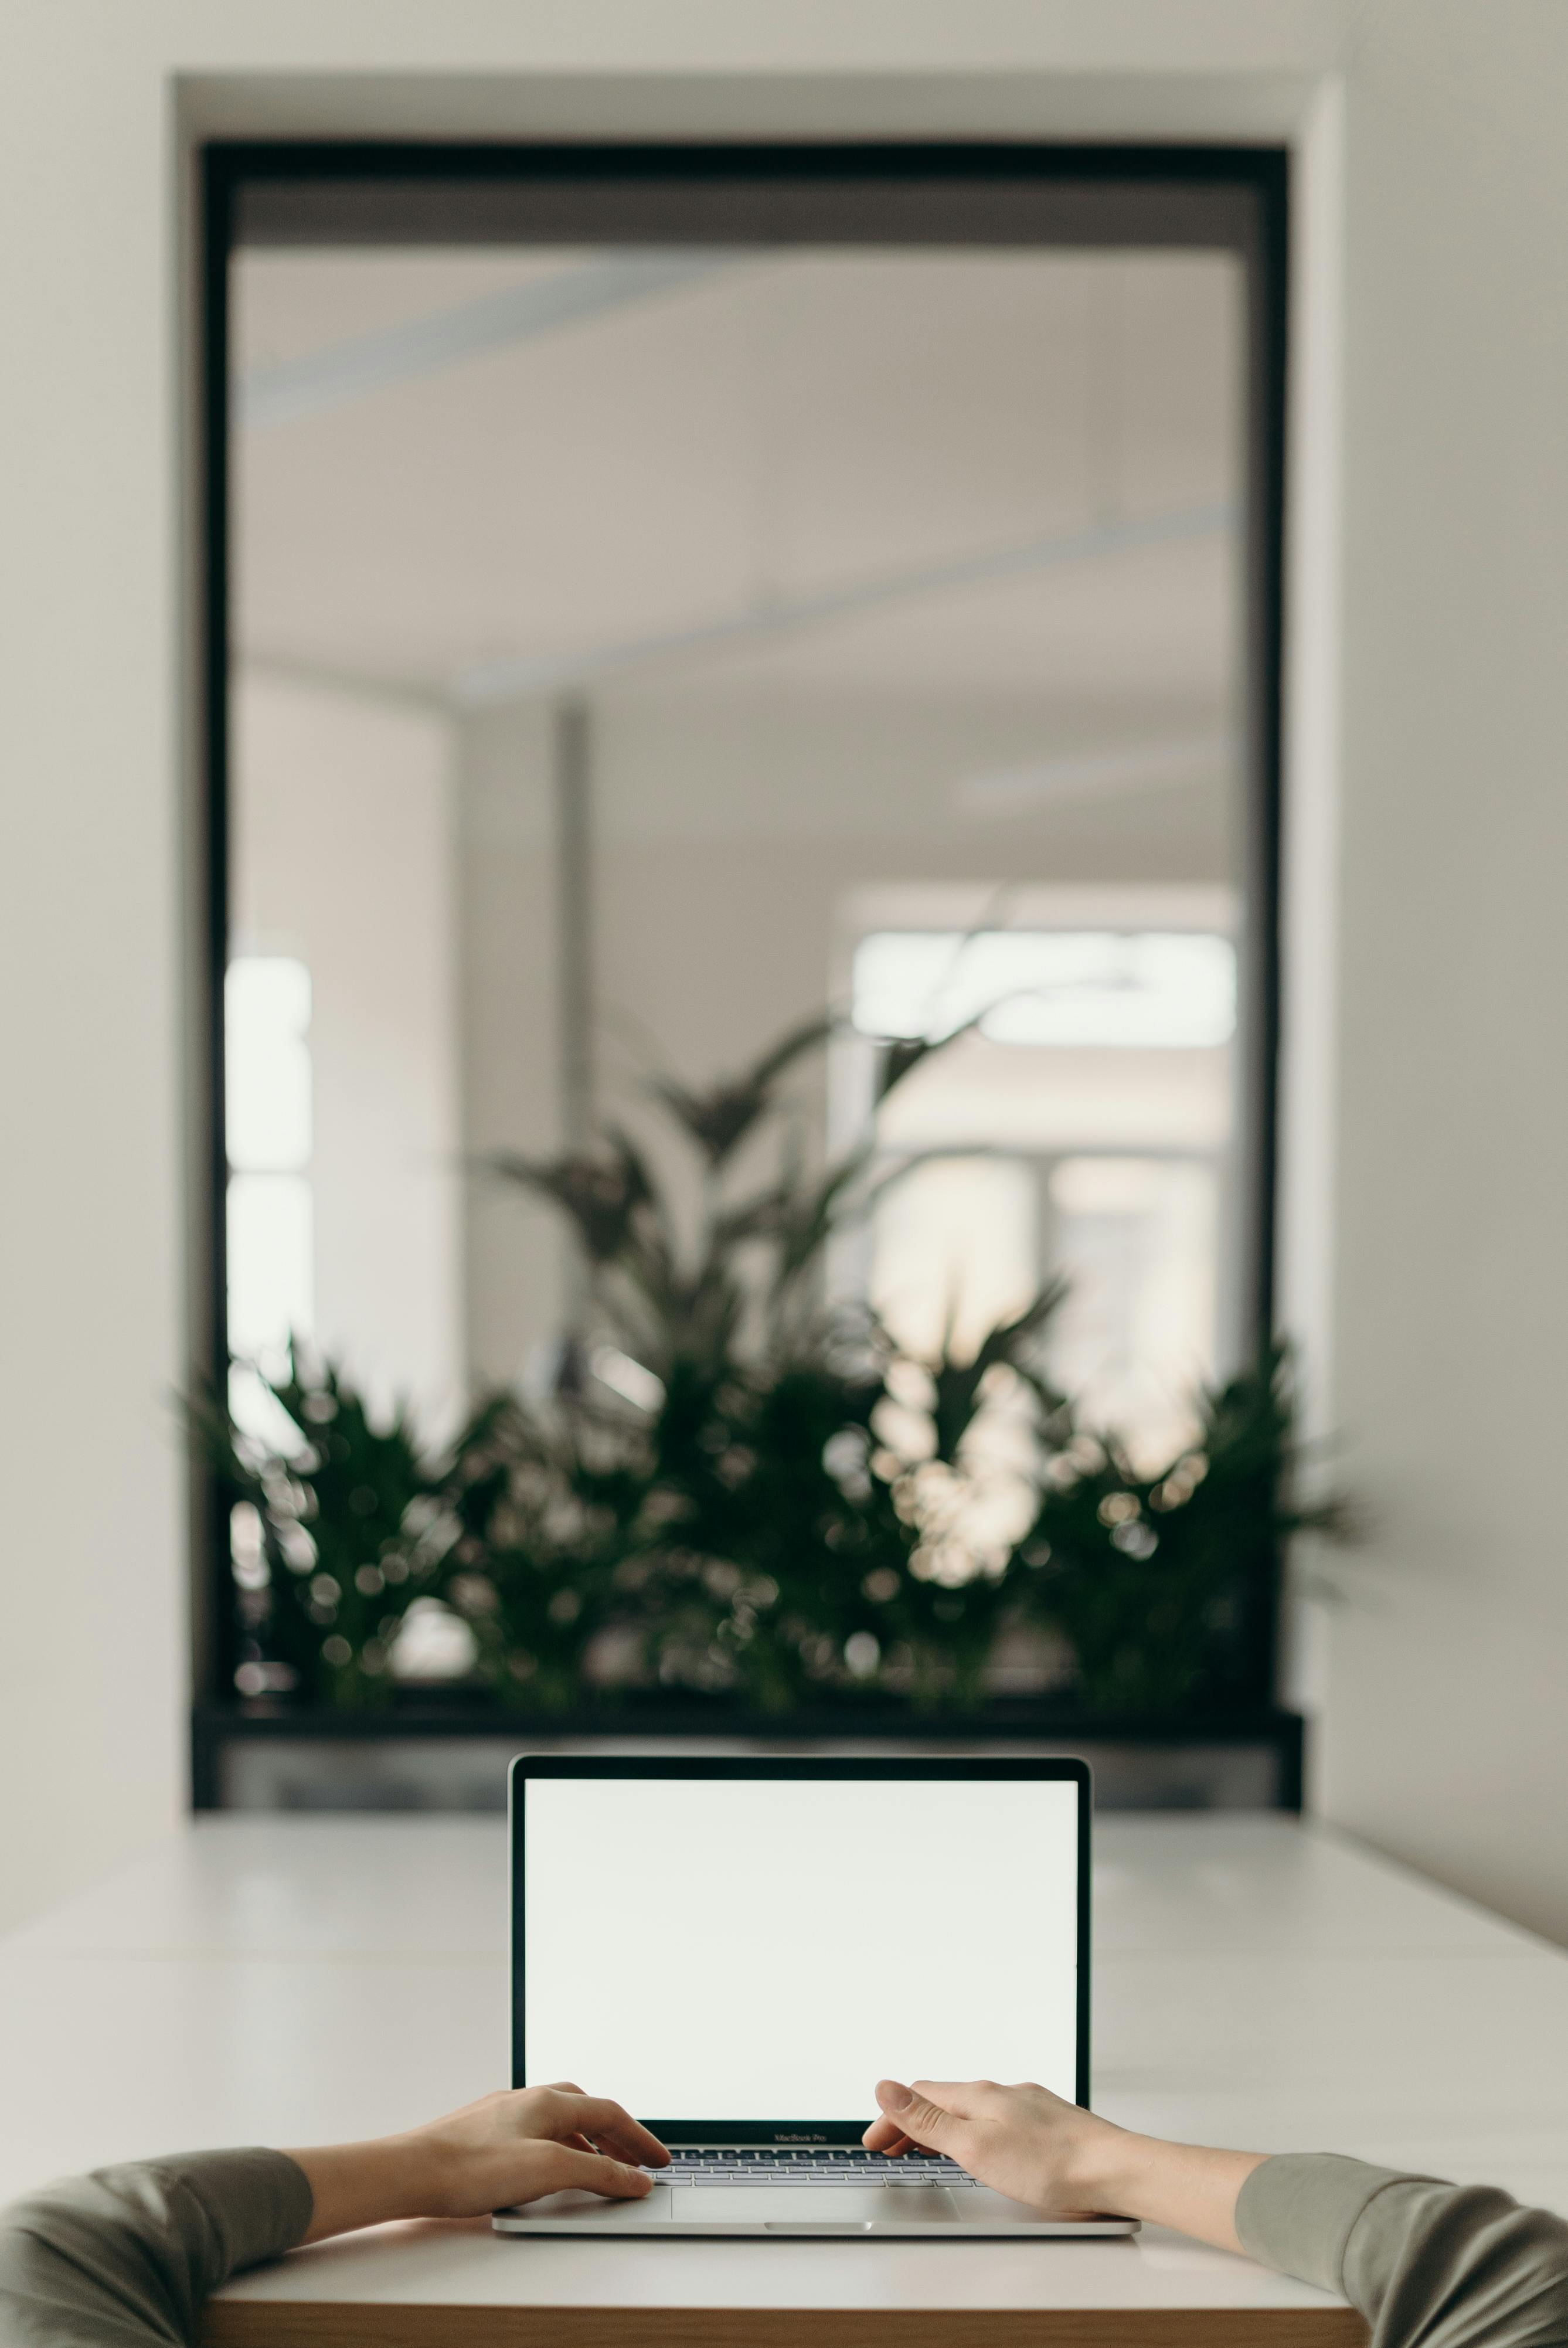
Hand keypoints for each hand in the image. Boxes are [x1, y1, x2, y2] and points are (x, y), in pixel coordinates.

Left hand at [288, 2084, 668, 2242]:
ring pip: (559, 2121)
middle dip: (617, 2134)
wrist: (410, 2172)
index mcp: (547, 2101)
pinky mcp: (484, 2134)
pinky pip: (536, 2133)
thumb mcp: (547, 2170)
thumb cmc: (470, 2166)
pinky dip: (558, 2147)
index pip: (609, 2112)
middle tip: (636, 2161)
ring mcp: (504, 2115)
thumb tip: (634, 2178)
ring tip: (599, 2168)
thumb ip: (597, 2173)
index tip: (660, 2160)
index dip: (640, 2138)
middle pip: (586, 2110)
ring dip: (587, 2141)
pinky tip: (549, 2171)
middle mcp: (527, 2100)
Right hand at [863, 2077, 1115, 2213]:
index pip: (920, 2096)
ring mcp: (1028, 2107)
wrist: (1116, 2171)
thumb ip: (929, 2120)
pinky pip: (996, 2119)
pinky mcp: (1048, 2125)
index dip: (891, 2118)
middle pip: (943, 2100)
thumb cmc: (1052, 2165)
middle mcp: (1003, 2094)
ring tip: (924, 2146)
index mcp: (980, 2096)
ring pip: (971, 2110)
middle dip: (910, 2122)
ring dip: (940, 2125)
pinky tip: (981, 2146)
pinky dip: (971, 2130)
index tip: (873, 2142)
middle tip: (890, 2148)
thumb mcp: (976, 2148)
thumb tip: (886, 2087)